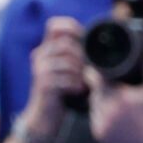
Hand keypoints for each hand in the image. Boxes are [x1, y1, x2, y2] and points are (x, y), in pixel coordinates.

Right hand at [26, 16, 86, 131]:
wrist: (45, 116)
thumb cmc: (63, 92)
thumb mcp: (68, 69)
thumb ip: (77, 55)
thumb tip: (102, 42)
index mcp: (46, 48)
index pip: (54, 25)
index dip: (71, 27)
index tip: (83, 39)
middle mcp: (40, 56)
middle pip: (67, 45)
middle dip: (82, 58)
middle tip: (88, 71)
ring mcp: (40, 70)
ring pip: (69, 63)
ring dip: (82, 74)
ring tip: (84, 83)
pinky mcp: (43, 85)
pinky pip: (68, 80)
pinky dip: (78, 86)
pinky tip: (78, 92)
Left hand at [87, 61, 142, 142]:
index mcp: (117, 97)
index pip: (96, 79)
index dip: (96, 74)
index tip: (99, 70)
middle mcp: (106, 111)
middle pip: (94, 92)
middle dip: (100, 88)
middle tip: (109, 85)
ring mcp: (100, 123)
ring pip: (92, 105)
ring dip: (99, 101)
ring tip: (114, 100)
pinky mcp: (97, 134)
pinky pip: (93, 118)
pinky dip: (99, 115)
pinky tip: (111, 114)